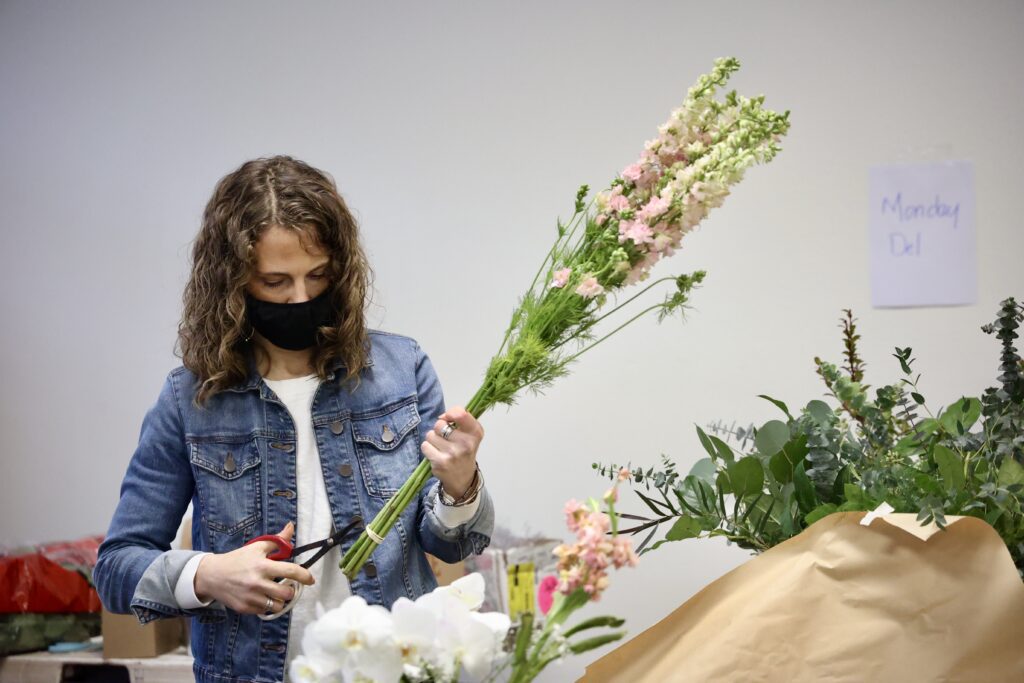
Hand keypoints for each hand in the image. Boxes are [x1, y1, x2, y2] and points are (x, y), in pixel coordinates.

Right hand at [193, 521, 314, 613]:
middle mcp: (257, 583)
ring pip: (277, 606)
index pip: (291, 571)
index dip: (305, 576)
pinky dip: (266, 606)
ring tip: (275, 593)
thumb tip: (291, 527)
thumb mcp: (256, 547)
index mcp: (262, 566)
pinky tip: (261, 597)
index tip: (310, 579)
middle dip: (291, 590)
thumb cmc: (237, 559)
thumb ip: (277, 540)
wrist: (211, 575)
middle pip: (286, 593)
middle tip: (287, 586)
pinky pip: (264, 611)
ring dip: (280, 600)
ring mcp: (250, 597)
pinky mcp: (244, 608)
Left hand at [421, 406, 483, 498]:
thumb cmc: (464, 451)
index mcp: (475, 433)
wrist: (462, 478)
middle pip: (440, 424)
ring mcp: (453, 454)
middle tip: (446, 438)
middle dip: (439, 429)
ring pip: (430, 435)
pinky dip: (428, 449)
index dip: (450, 413)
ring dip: (433, 440)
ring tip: (441, 447)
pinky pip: (425, 446)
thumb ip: (461, 419)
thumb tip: (442, 416)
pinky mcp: (440, 463)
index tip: (448, 419)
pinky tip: (436, 454)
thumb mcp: (471, 434)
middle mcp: (466, 444)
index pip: (461, 414)